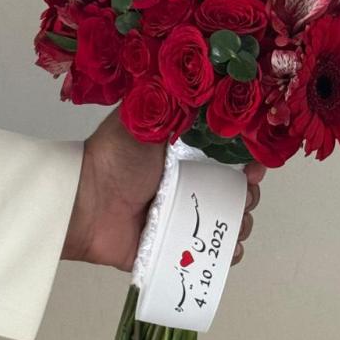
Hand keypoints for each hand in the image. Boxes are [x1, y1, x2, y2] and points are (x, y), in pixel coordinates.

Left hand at [61, 109, 264, 269]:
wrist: (85, 203)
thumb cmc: (113, 159)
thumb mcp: (147, 116)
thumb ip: (176, 101)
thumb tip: (210, 82)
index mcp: (184, 156)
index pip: (230, 160)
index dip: (249, 165)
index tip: (255, 170)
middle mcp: (186, 187)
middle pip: (235, 195)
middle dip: (248, 198)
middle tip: (244, 199)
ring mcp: (180, 219)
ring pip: (226, 226)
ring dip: (239, 227)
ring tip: (234, 226)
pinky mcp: (171, 248)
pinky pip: (205, 256)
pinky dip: (222, 257)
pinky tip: (227, 250)